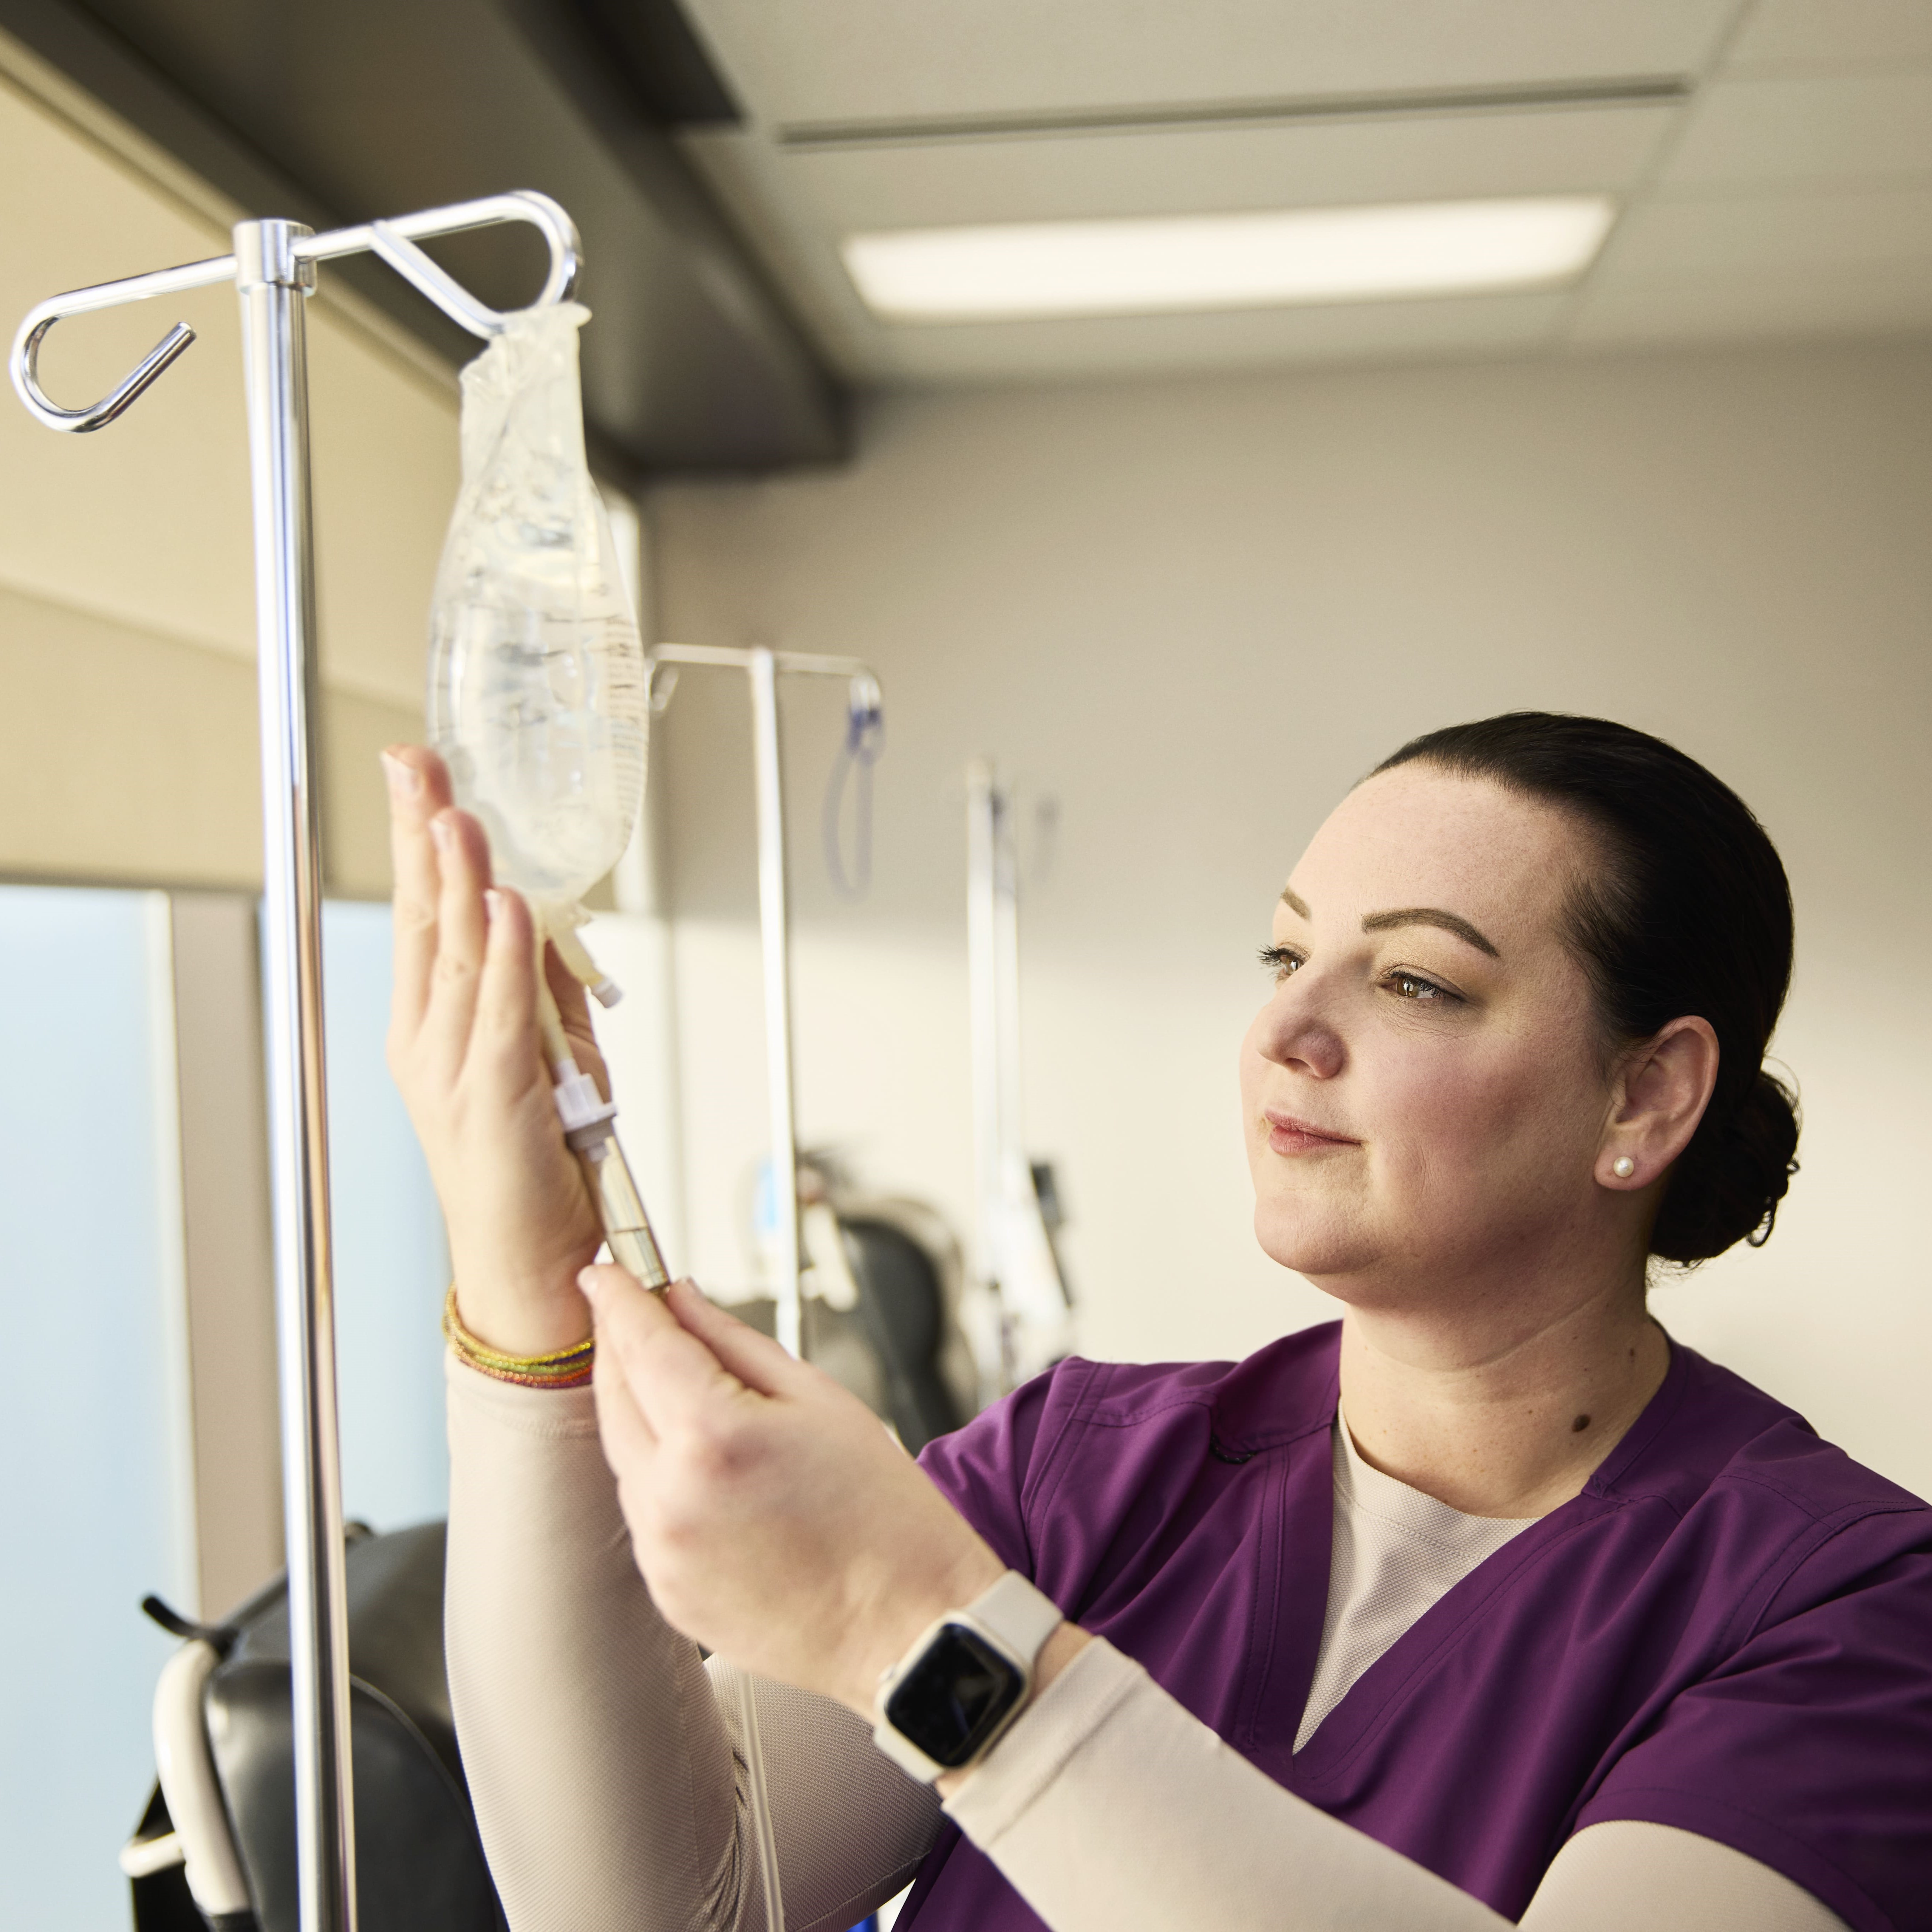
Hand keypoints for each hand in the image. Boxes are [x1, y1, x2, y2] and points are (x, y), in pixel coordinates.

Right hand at [383, 746, 605, 1354]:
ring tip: (458, 815)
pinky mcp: (495, 1096)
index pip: (425, 914)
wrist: (527, 1261)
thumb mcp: (550, 1057)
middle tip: (416, 764)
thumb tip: (550, 923)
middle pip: (427, 919)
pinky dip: (507, 955)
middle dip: (423, 835)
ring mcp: (454, 1069)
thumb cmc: (537, 1165)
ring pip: (459, 955)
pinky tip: (507, 906)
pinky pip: (502, 1012)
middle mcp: (430, 1041)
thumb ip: (545, 989)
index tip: (418, 777)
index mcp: (433, 1026)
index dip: (420, 841)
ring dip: (462, 880)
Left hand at [583, 1266, 1005, 1718]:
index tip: (604, 1273)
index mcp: (713, 1438)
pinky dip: (659, 1474)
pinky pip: (641, 1509)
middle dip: (623, 1348)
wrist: (908, 1628)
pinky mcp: (665, 1590)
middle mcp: (671, 1498)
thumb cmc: (884, 1516)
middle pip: (614, 1395)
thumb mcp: (819, 1398)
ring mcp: (662, 1551)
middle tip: (641, 1315)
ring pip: (621, 1453)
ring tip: (699, 1401)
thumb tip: (680, 1301)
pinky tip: (711, 1470)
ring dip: (642, 1413)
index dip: (617, 1297)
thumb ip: (734, 1342)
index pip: (639, 1343)